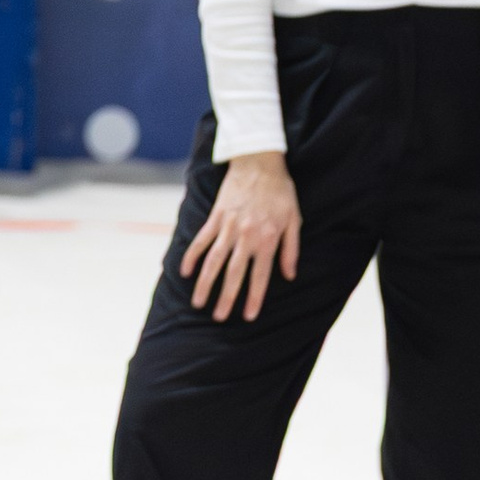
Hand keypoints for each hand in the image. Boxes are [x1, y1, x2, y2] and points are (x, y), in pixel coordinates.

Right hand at [177, 147, 300, 323]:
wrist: (259, 162)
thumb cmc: (280, 191)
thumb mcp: (294, 219)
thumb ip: (291, 249)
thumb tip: (290, 275)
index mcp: (267, 240)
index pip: (260, 276)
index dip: (254, 298)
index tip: (248, 316)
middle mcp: (245, 237)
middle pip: (234, 274)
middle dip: (226, 298)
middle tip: (220, 318)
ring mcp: (228, 228)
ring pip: (214, 261)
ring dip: (205, 283)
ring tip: (198, 302)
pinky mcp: (215, 218)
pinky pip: (201, 240)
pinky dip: (192, 256)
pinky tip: (185, 272)